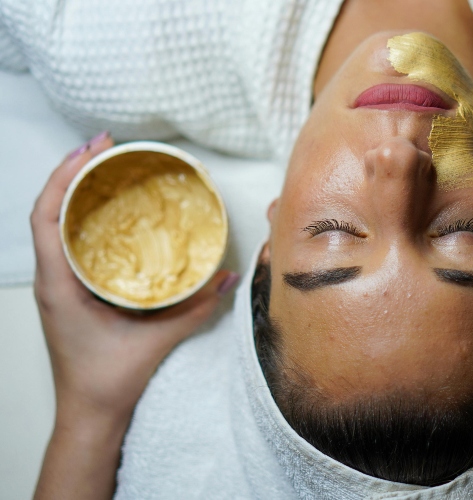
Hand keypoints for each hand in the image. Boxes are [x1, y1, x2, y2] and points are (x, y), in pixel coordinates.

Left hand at [32, 133, 238, 498]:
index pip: (46, 216)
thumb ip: (195, 307)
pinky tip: (107, 211)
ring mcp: (57, 285)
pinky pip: (68, 243)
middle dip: (72, 172)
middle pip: (48, 210)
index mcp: (59, 284)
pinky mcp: (68, 291)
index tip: (91, 150)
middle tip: (106, 147)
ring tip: (105, 168)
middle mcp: (51, 279)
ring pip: (54, 225)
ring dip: (75, 192)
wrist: (89, 413)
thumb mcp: (156, 340)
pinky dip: (82, 217)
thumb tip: (227, 277)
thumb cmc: (107, 380)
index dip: (64, 176)